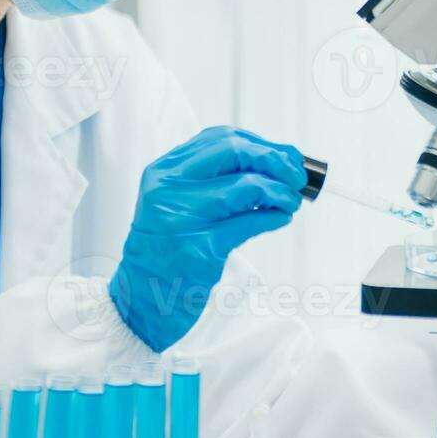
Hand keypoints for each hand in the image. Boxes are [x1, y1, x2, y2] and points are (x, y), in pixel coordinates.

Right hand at [110, 126, 306, 352]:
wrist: (140, 299)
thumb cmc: (166, 252)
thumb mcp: (177, 204)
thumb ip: (215, 180)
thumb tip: (276, 161)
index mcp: (163, 172)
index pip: (220, 138)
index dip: (260, 143)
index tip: (284, 156)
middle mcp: (169, 189)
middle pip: (234, 151)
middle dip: (275, 159)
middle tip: (295, 176)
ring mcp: (183, 218)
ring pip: (247, 186)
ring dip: (280, 192)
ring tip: (290, 201)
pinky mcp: (200, 249)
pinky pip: (249, 223)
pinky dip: (273, 218)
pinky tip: (279, 219)